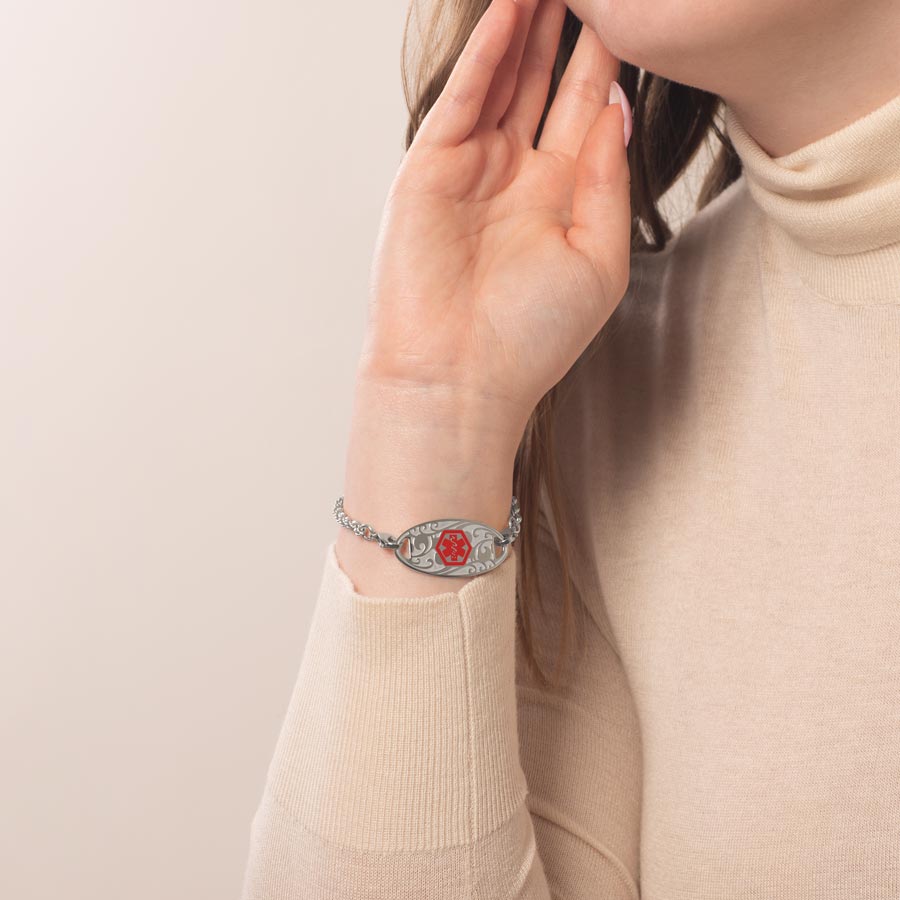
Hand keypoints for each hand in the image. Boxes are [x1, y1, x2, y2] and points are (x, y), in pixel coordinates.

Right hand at [358, 0, 631, 427]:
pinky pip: (462, 100)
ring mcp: (470, 170)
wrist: (460, 378)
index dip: (606, 60)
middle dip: (562, 28)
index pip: (585, 110)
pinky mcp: (429, 172)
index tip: (630, 18)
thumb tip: (616, 112)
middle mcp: (514, 177)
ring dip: (522, 26)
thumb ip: (608, 183)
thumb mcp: (598, 260)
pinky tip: (508, 13)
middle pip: (542, 83)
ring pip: (501, 81)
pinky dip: (484, 56)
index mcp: (558, 199)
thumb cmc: (531, 337)